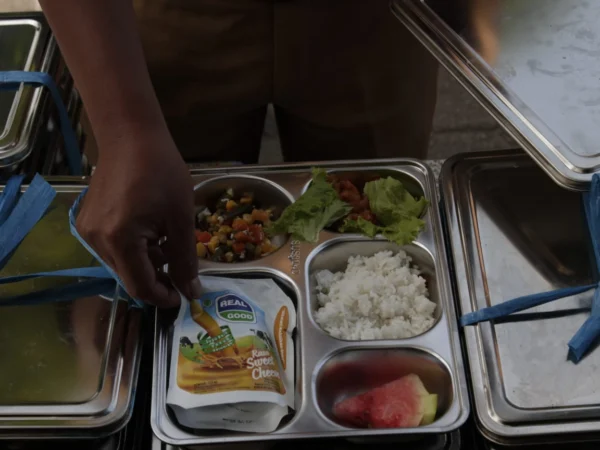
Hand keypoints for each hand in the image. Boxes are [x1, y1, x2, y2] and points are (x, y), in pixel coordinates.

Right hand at [76, 129, 199, 307]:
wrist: (130, 136)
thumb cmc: (161, 172)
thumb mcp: (181, 218)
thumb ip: (185, 259)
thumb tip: (192, 292)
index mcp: (120, 240)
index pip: (140, 286)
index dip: (163, 297)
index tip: (183, 296)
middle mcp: (96, 240)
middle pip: (129, 277)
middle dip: (158, 278)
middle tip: (181, 267)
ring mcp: (87, 231)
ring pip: (121, 264)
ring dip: (147, 263)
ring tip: (168, 241)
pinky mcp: (87, 222)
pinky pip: (113, 248)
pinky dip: (134, 249)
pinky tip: (151, 232)